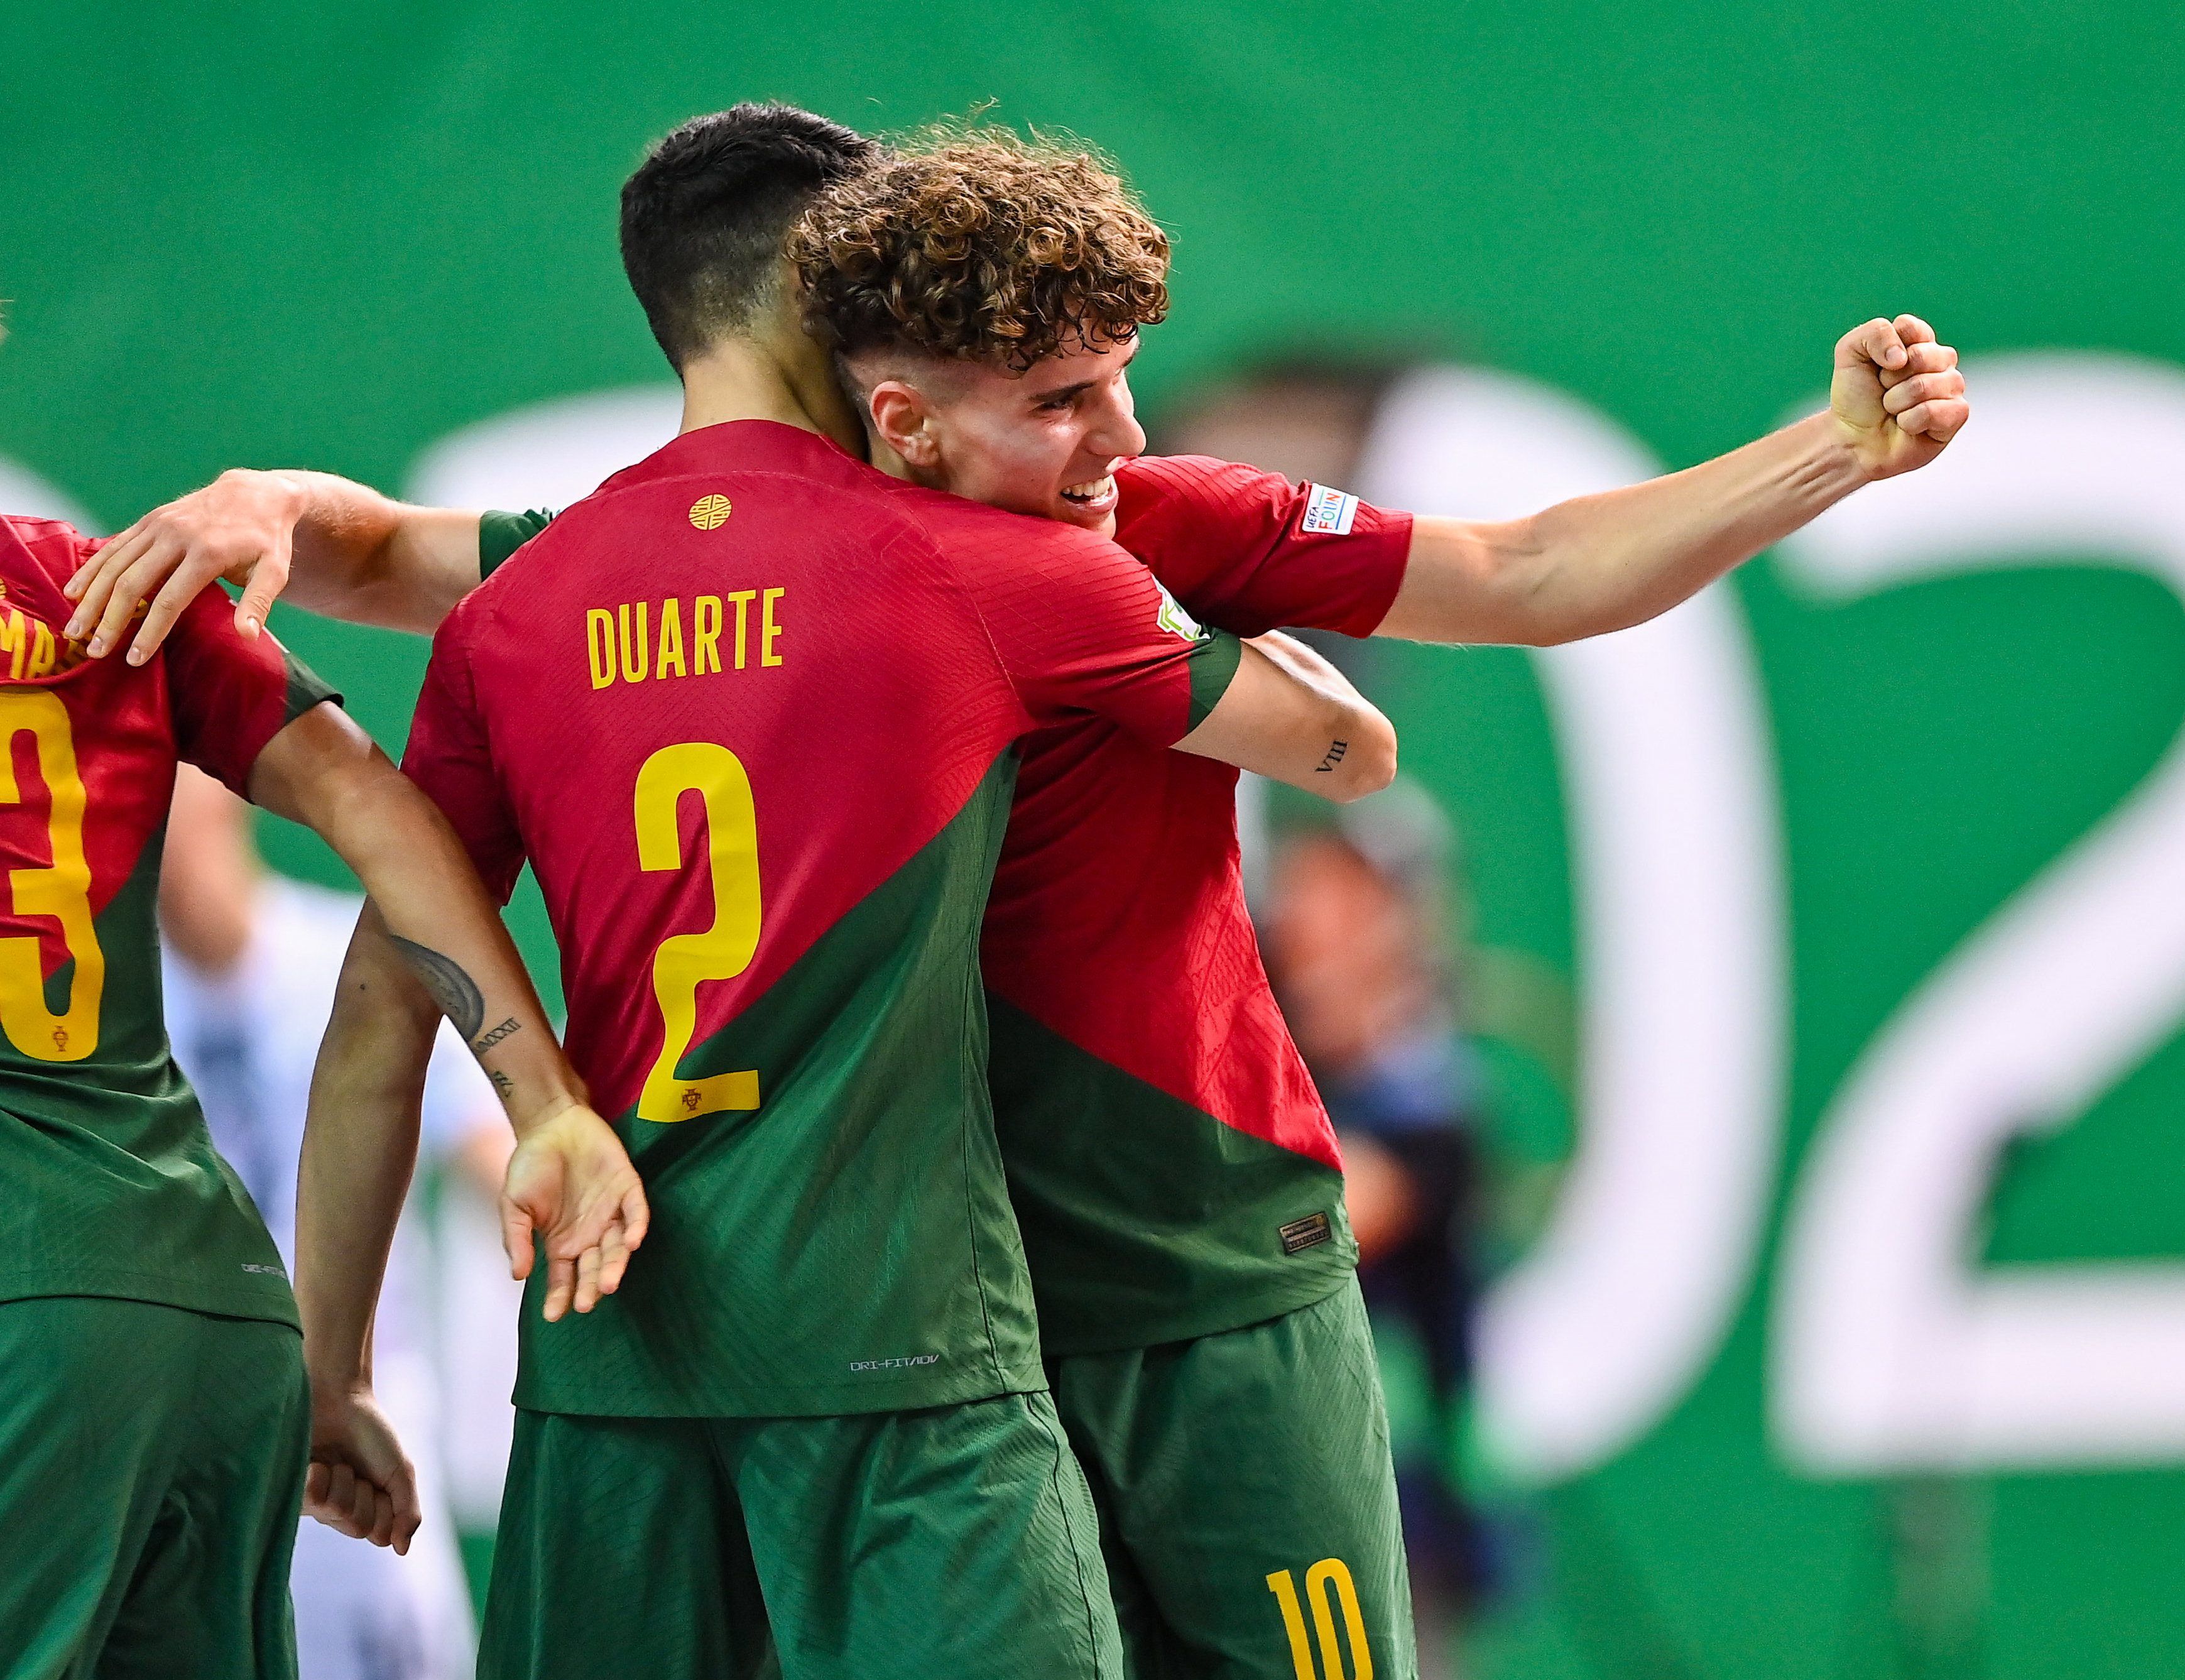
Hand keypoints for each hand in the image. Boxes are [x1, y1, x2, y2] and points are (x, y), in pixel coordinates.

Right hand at [62, 468, 303, 663]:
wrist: (255, 493)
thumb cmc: (267, 539)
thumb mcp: (275, 571)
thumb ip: (258, 602)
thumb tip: (247, 636)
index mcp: (207, 554)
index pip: (170, 600)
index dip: (150, 631)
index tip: (134, 659)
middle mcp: (176, 537)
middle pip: (133, 583)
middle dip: (111, 620)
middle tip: (95, 651)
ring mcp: (158, 526)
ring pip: (115, 564)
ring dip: (92, 598)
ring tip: (75, 628)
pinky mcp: (149, 521)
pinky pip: (114, 546)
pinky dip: (92, 569)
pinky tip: (75, 592)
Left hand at [304, 1387, 420, 1553]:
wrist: (339, 1397)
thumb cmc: (370, 1431)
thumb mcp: (399, 1471)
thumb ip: (407, 1511)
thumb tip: (403, 1550)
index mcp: (364, 1507)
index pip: (379, 1534)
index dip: (385, 1509)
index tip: (380, 1481)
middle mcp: (337, 1511)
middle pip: (358, 1527)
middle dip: (364, 1494)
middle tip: (355, 1468)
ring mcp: (313, 1504)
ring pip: (336, 1514)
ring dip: (344, 1483)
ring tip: (335, 1462)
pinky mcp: (290, 1492)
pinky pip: (311, 1501)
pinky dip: (319, 1477)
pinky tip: (315, 1463)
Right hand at [500, 1102, 651, 1321]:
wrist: (551, 1125)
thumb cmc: (531, 1166)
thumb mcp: (514, 1205)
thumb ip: (517, 1239)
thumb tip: (518, 1276)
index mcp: (562, 1243)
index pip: (564, 1278)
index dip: (560, 1296)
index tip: (555, 1315)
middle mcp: (589, 1235)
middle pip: (594, 1268)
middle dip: (591, 1286)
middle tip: (587, 1302)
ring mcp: (610, 1213)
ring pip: (617, 1247)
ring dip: (615, 1264)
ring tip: (608, 1283)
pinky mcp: (627, 1189)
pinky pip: (636, 1212)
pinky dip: (636, 1226)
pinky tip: (633, 1242)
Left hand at [1830, 314, 1969, 481]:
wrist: (1851, 439)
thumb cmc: (1855, 397)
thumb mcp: (1851, 353)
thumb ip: (1876, 332)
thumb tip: (1903, 357)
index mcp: (1918, 341)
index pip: (1910, 327)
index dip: (1886, 348)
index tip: (1877, 365)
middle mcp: (1940, 361)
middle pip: (1921, 355)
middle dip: (1890, 379)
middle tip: (1883, 391)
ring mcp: (1951, 387)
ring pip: (1925, 385)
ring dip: (1896, 402)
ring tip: (1892, 410)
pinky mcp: (1956, 415)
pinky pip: (1935, 411)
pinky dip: (1910, 421)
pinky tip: (1907, 426)